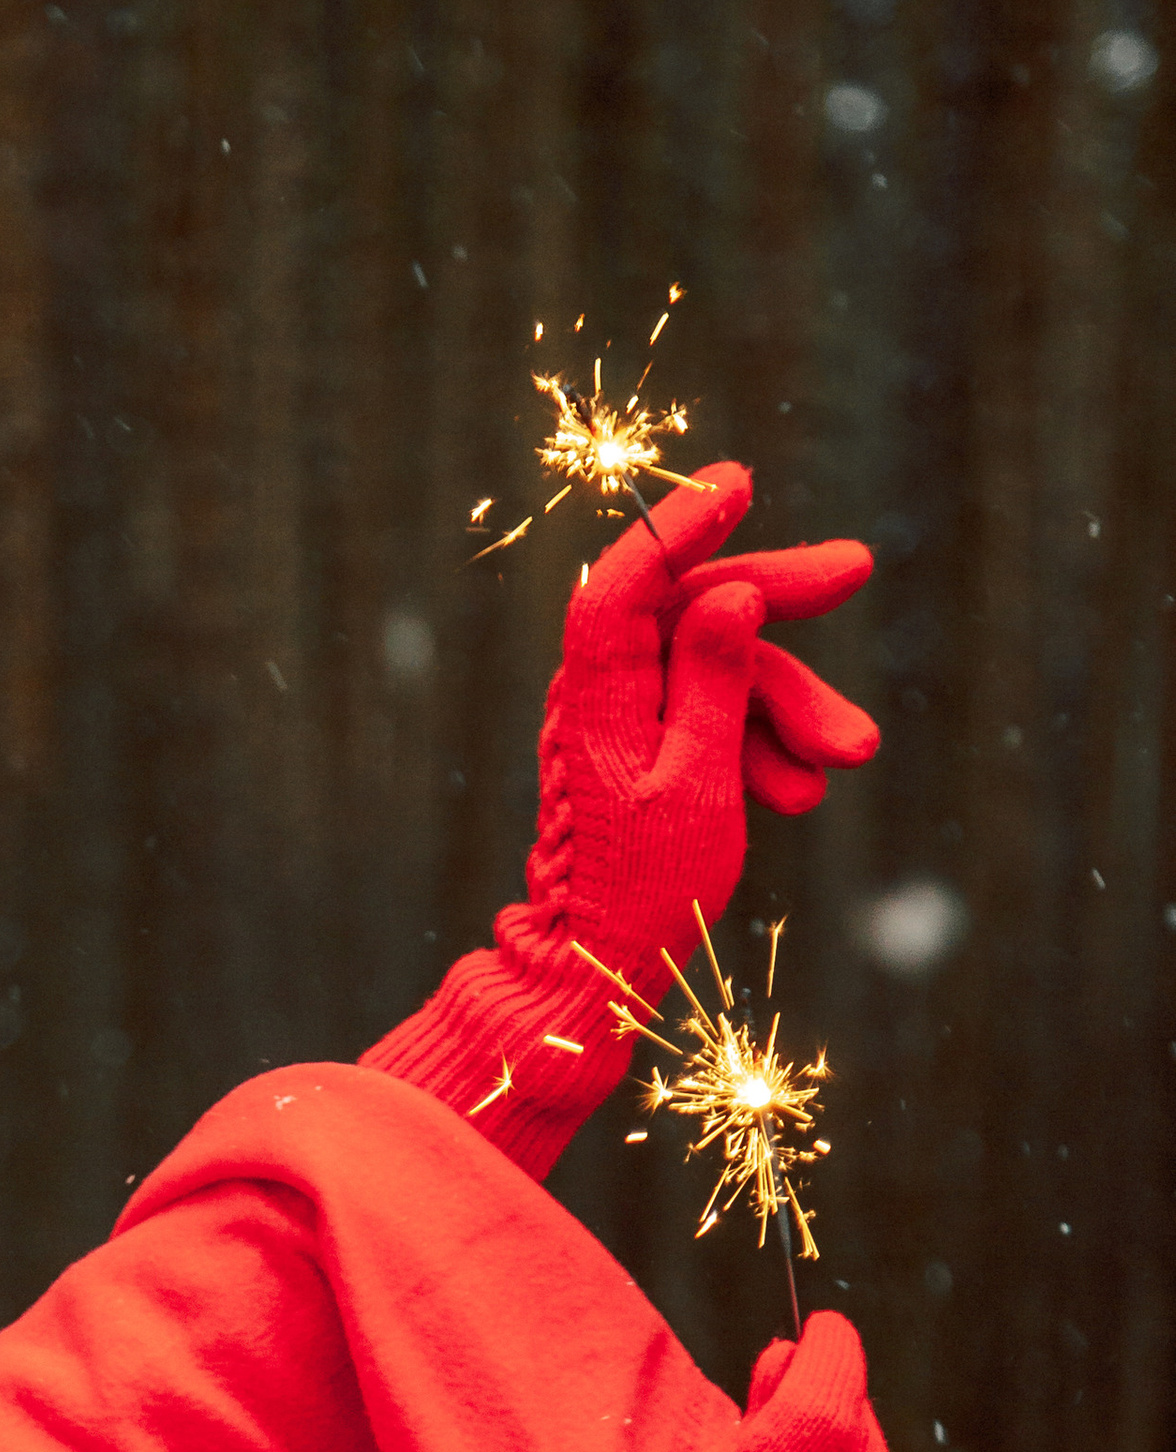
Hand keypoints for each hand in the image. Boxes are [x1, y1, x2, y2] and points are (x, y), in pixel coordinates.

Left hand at [496, 462, 879, 1014]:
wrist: (600, 971)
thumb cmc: (642, 890)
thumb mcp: (696, 784)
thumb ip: (714, 685)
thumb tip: (728, 594)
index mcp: (596, 694)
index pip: (628, 580)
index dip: (681, 521)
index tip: (740, 480)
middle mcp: (602, 692)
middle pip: (691, 606)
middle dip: (776, 599)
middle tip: (855, 570)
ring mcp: (626, 718)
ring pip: (721, 666)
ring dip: (790, 707)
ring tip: (848, 758)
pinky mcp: (650, 747)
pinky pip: (715, 715)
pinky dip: (763, 745)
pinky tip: (800, 794)